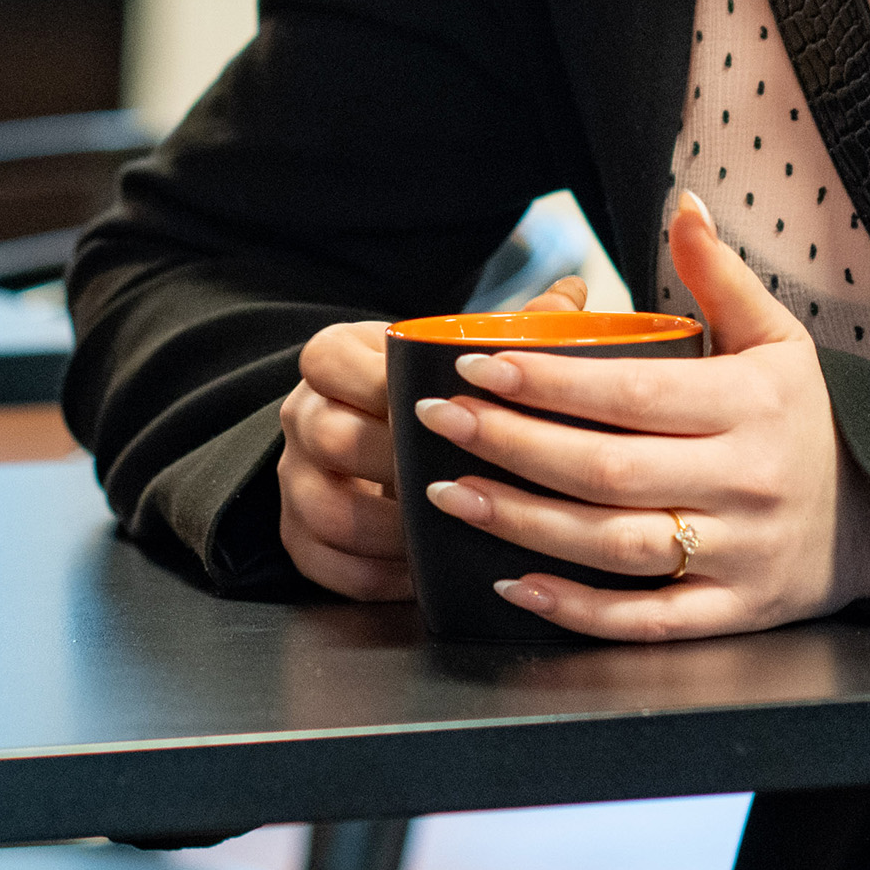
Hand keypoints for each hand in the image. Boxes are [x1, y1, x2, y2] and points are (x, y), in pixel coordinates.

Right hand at [275, 275, 584, 601]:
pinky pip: (323, 564)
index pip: (334, 363)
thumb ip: (510, 327)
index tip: (448, 410)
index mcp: (333, 359)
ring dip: (390, 532)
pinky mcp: (297, 536)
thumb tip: (574, 291)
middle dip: (401, 467)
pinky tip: (419, 575)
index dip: (386, 388)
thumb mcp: (457, 354)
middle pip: (335, 439)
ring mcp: (295, 479)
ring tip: (445, 536)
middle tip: (464, 481)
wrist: (376, 435)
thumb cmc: (427, 392)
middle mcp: (304, 415)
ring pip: (326, 510)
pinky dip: (373, 578)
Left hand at [407, 196, 869, 641]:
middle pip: (609, 470)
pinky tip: (514, 583)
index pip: (632, 393)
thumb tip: (683, 202)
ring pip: (615, 546)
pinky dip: (576, 609)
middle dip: (511, 445)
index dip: (548, 382)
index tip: (476, 365)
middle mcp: (746, 482)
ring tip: (450, 495)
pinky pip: (645, 621)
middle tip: (438, 422)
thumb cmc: (805, 419)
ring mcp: (739, 556)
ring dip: (523, 523)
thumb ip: (722, 275)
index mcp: (751, 405)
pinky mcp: (732, 615)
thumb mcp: (780, 339)